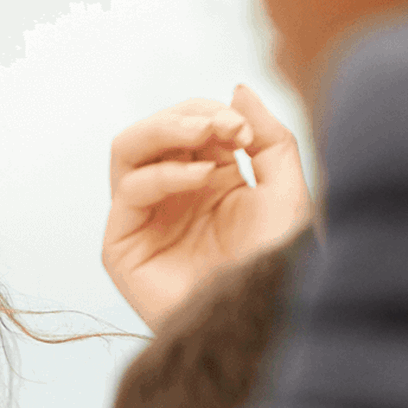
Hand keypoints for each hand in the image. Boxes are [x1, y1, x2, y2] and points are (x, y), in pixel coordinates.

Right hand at [102, 85, 311, 326]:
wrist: (263, 320)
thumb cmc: (276, 267)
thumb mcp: (285, 189)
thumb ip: (268, 136)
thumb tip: (235, 87)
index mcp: (204, 182)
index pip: (187, 125)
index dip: (212, 115)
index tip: (245, 131)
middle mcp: (169, 198)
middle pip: (152, 131)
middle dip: (187, 117)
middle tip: (223, 125)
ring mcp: (143, 221)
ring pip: (127, 150)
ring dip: (165, 130)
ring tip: (206, 134)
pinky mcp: (122, 248)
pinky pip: (128, 192)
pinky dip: (163, 175)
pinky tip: (202, 180)